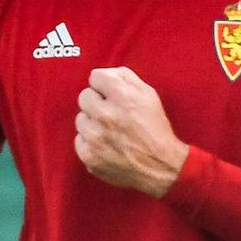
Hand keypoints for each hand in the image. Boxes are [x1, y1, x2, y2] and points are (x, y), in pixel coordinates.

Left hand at [75, 68, 188, 196]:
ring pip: (80, 119)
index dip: (104, 84)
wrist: (161, 167)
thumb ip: (126, 77)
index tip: (110, 93)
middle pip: (84, 96)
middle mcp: (106, 116)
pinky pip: (79, 140)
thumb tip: (107, 74)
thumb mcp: (149, 95)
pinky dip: (90, 142)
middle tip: (111, 113)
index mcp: (122, 97)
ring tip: (110, 131)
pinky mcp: (89, 156)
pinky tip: (107, 145)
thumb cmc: (155, 129)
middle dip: (97, 102)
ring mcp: (95, 138)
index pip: (95, 77)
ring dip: (93, 122)